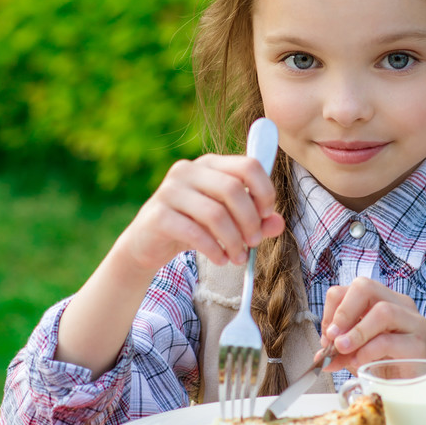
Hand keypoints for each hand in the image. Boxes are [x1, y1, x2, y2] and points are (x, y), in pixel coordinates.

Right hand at [115, 154, 284, 274]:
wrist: (147, 243)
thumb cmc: (193, 226)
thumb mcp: (228, 222)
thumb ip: (256, 221)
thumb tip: (278, 223)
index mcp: (210, 164)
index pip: (248, 165)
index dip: (264, 191)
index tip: (268, 214)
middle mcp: (188, 170)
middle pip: (233, 189)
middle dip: (250, 220)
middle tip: (254, 242)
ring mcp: (170, 190)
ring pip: (215, 213)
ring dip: (234, 240)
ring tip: (238, 257)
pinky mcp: (158, 215)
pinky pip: (195, 233)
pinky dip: (214, 249)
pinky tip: (220, 260)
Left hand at [318, 277, 425, 374]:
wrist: (406, 388)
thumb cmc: (383, 364)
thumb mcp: (354, 352)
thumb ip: (337, 349)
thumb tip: (321, 354)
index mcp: (384, 299)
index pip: (355, 286)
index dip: (334, 307)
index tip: (327, 333)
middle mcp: (401, 305)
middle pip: (367, 287)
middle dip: (344, 311)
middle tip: (333, 335)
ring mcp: (413, 323)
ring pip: (383, 311)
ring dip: (356, 331)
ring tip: (343, 348)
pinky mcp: (419, 345)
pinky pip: (388, 341)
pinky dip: (367, 351)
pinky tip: (358, 362)